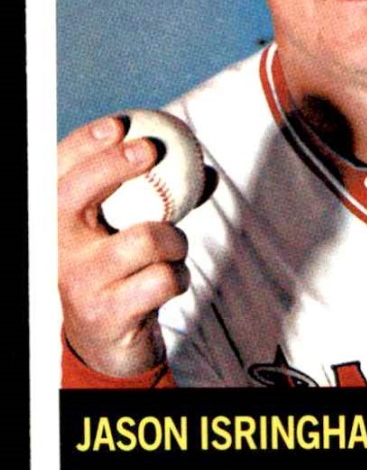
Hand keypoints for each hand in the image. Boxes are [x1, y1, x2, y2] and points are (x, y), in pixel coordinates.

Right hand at [58, 116, 189, 377]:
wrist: (106, 345)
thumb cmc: (121, 274)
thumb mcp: (125, 233)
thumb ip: (156, 200)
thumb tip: (207, 172)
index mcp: (57, 224)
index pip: (57, 172)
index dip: (84, 144)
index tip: (118, 124)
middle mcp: (57, 250)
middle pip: (75, 193)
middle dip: (112, 164)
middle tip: (150, 150)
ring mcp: (78, 283)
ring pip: (143, 238)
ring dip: (174, 241)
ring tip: (173, 252)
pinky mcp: (106, 313)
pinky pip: (163, 278)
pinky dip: (180, 276)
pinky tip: (171, 283)